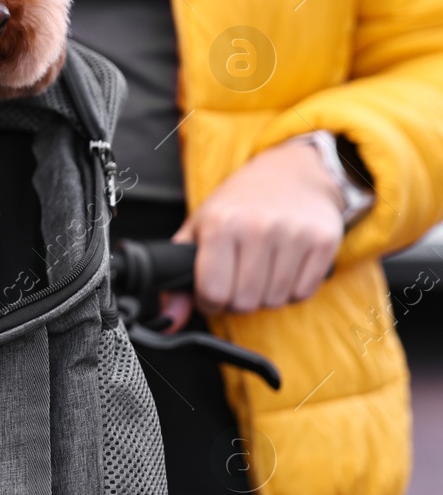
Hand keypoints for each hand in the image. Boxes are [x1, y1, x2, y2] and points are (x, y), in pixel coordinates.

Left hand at [160, 140, 344, 329]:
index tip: (212, 290)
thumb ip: (178, 277)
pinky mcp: (324, 241)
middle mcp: (258, 227)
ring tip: (261, 269)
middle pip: (245, 302)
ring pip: (275, 301)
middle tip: (238, 278)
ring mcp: (295, 233)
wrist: (289, 174)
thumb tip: (171, 320)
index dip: (209, 301)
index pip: (213, 293)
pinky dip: (292, 290)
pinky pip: (303, 293)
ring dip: (265, 295)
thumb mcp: (198, 230)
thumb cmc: (237, 206)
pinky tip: (284, 266)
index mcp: (221, 224)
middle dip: (237, 300)